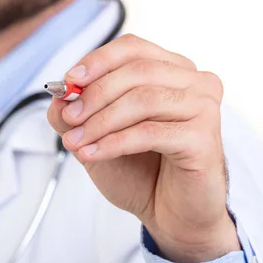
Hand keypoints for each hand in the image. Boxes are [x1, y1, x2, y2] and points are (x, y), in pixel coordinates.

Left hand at [47, 34, 239, 262]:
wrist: (169, 214)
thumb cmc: (139, 170)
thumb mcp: (95, 136)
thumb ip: (74, 113)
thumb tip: (58, 95)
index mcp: (172, 71)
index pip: (133, 48)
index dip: (98, 61)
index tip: (68, 82)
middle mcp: (195, 82)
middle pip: (138, 70)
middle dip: (95, 95)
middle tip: (69, 119)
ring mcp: (204, 108)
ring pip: (143, 100)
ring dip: (100, 121)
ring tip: (75, 143)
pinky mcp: (204, 138)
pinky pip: (150, 132)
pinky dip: (113, 143)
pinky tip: (91, 155)